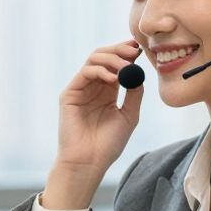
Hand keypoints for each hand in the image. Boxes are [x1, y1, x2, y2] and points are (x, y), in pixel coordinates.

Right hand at [45, 40, 144, 208]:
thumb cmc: (108, 144)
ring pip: (93, 59)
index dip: (127, 53)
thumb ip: (134, 94)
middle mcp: (93, 86)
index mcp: (107, 91)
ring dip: (112, 58)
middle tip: (134, 50)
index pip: (116, 63)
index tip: (141, 48)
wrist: (89, 162)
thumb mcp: (129, 116)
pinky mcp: (69, 94)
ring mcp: (80, 88)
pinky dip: (100, 71)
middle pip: (103, 56)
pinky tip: (114, 79)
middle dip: (119, 49)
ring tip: (126, 66)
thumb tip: (139, 72)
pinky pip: (84, 73)